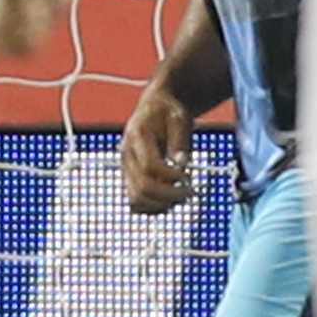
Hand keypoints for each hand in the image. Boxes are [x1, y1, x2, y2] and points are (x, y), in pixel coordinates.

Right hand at [121, 89, 196, 216]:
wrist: (154, 108)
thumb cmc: (168, 111)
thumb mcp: (179, 117)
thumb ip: (179, 139)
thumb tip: (182, 163)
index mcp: (137, 136)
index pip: (150, 166)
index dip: (171, 176)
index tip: (188, 176)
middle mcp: (127, 155)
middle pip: (142, 188)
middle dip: (169, 195)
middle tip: (190, 192)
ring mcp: (126, 168)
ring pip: (136, 200)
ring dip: (161, 204)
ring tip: (181, 196)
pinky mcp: (130, 177)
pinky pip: (136, 202)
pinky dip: (153, 207)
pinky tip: (171, 200)